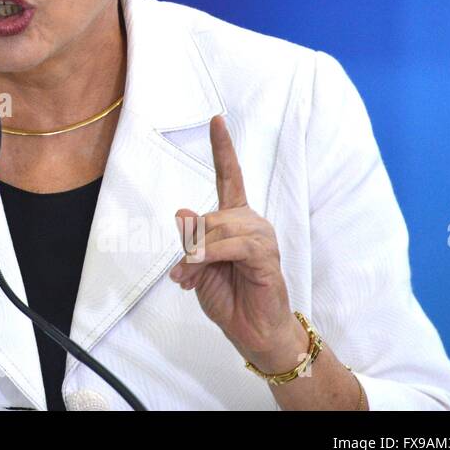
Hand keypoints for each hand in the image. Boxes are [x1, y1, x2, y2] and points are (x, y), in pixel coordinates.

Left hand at [170, 115, 305, 370]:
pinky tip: (201, 270)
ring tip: (189, 277)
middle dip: (190, 245)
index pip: (229, 175)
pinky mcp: (266, 255)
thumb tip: (182, 211)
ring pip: (218, 228)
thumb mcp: (196, 266)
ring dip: (197, 255)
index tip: (217, 119)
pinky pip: (234, 245)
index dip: (223, 147)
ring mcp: (261, 236)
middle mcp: (250, 222)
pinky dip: (211, 256)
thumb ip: (190, 240)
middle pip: (209, 214)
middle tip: (182, 275)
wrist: (251, 331)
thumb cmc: (227, 295)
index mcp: (234, 219)